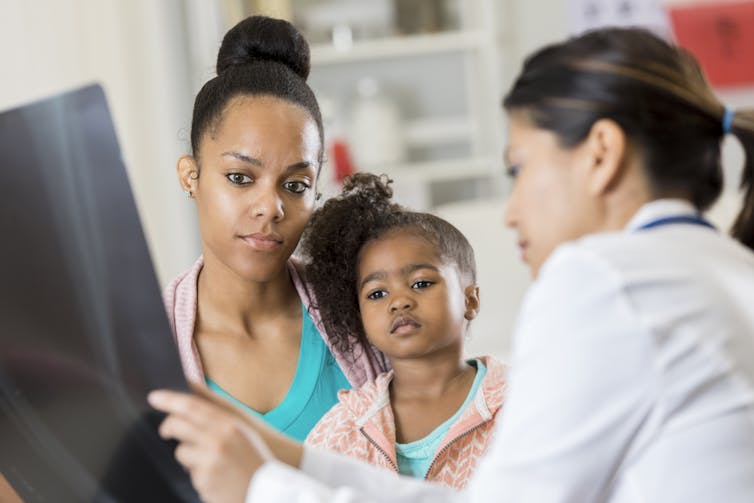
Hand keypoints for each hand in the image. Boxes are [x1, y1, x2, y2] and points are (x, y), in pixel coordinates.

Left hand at [148, 388, 272, 502]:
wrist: (266, 491)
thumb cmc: (253, 462)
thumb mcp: (243, 434)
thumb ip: (219, 422)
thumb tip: (190, 413)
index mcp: (230, 424)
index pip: (193, 406)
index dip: (170, 400)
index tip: (155, 397)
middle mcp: (219, 438)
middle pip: (179, 424)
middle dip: (167, 427)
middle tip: (165, 431)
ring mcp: (210, 459)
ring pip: (181, 451)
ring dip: (189, 458)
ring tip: (209, 464)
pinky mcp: (204, 478)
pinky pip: (189, 472)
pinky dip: (198, 474)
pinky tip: (215, 478)